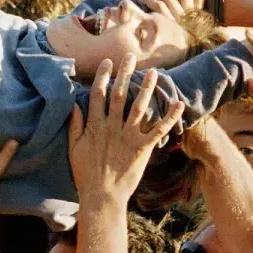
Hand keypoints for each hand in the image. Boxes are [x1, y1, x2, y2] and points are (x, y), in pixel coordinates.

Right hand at [68, 54, 183, 206]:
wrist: (102, 196)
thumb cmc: (86, 174)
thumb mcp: (73, 149)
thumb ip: (74, 126)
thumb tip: (73, 105)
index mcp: (94, 126)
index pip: (98, 95)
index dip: (103, 77)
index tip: (108, 62)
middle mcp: (111, 128)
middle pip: (119, 94)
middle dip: (125, 74)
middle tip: (131, 57)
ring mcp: (127, 137)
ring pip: (139, 107)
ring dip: (147, 89)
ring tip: (154, 73)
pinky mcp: (142, 148)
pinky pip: (158, 130)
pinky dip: (170, 117)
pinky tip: (179, 104)